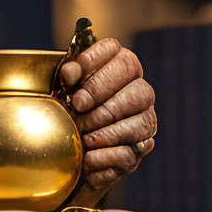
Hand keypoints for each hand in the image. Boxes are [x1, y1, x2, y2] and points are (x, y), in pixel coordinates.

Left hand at [58, 37, 156, 206]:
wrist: (74, 151)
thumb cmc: (71, 109)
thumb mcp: (65, 89)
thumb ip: (68, 76)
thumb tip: (71, 73)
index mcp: (122, 68)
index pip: (120, 55)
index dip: (94, 62)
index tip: (69, 78)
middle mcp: (140, 90)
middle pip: (137, 86)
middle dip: (101, 95)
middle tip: (77, 107)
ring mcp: (146, 119)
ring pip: (141, 119)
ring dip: (106, 128)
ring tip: (83, 135)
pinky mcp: (141, 148)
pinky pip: (132, 151)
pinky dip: (107, 156)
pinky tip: (88, 157)